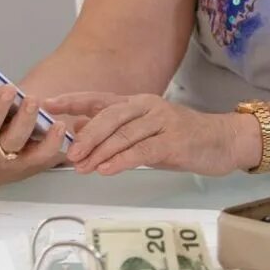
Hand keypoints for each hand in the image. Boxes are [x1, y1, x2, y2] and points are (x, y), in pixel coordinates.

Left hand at [43, 93, 245, 176]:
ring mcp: (161, 121)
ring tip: (81, 167)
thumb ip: (116, 132)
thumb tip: (78, 135)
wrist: (223, 141)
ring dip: (99, 152)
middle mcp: (146, 106)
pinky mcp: (174, 141)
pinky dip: (122, 160)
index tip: (47, 104)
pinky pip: (142, 150)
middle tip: (68, 154)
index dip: (71, 101)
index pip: (98, 98)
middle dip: (85, 135)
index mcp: (135, 102)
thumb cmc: (180, 138)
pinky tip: (107, 170)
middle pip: (108, 116)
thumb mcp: (145, 132)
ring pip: (123, 134)